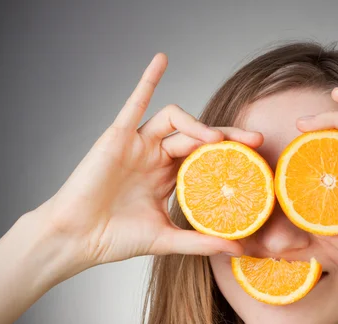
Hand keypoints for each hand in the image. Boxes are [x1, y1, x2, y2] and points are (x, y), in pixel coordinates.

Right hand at [36, 53, 257, 272]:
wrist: (78, 238)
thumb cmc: (117, 238)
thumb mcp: (167, 239)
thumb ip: (201, 242)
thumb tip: (237, 248)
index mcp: (169, 176)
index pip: (207, 156)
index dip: (232, 154)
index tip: (259, 158)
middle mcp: (157, 156)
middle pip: (198, 135)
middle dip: (227, 136)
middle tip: (255, 139)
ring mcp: (138, 144)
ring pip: (174, 120)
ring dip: (197, 124)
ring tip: (215, 139)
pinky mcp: (118, 136)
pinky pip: (134, 103)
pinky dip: (147, 81)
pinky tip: (161, 60)